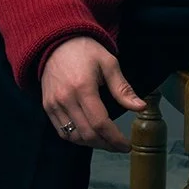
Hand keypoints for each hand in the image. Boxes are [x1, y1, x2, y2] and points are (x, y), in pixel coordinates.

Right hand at [41, 36, 146, 151]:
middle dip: (106, 144)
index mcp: (83, 87)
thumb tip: (141, 107)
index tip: (126, 146)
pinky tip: (89, 135)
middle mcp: (66, 99)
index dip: (115, 138)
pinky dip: (76, 138)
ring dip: (92, 144)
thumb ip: (123, 89)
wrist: (56, 43)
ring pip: (73, 137)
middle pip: (87, 134)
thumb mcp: (109, 64)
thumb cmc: (85, 51)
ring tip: (106, 141)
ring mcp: (53, 104)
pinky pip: (62, 131)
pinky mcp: (47, 107)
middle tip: (119, 146)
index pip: (100, 123)